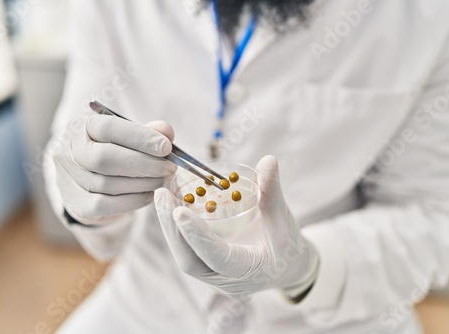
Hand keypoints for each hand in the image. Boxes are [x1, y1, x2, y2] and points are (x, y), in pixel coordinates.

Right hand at [53, 112, 175, 224]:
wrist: (88, 181)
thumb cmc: (114, 152)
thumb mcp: (129, 138)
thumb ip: (148, 132)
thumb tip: (166, 131)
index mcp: (82, 127)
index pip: (109, 128)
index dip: (140, 137)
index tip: (166, 147)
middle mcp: (69, 151)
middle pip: (106, 158)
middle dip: (144, 164)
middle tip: (169, 168)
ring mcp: (68, 179)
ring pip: (107, 184)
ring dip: (143, 184)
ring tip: (162, 180)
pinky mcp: (76, 204)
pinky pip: (105, 205)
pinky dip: (132, 201)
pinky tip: (148, 195)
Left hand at [154, 156, 318, 296]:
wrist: (286, 268)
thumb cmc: (287, 243)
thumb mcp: (282, 217)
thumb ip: (272, 190)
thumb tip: (268, 160)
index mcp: (250, 270)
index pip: (218, 257)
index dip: (198, 235)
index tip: (179, 210)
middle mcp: (227, 280)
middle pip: (191, 260)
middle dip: (173, 228)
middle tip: (161, 194)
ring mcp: (214, 279)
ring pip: (185, 257)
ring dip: (170, 227)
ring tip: (161, 196)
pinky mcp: (207, 271)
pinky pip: (187, 252)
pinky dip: (177, 230)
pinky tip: (169, 206)